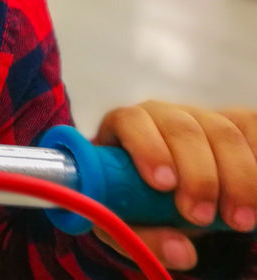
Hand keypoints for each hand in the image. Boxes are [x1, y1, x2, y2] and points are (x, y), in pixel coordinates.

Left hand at [92, 102, 256, 270]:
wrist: (172, 196)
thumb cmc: (142, 204)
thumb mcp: (133, 224)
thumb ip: (147, 239)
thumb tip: (182, 254)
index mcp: (127, 127)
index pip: (132, 122)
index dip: (148, 149)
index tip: (164, 185)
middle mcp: (164, 116)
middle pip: (182, 129)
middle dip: (198, 176)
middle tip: (202, 217)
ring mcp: (203, 118)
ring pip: (222, 133)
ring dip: (236, 178)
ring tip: (238, 222)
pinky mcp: (237, 124)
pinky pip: (251, 131)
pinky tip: (255, 196)